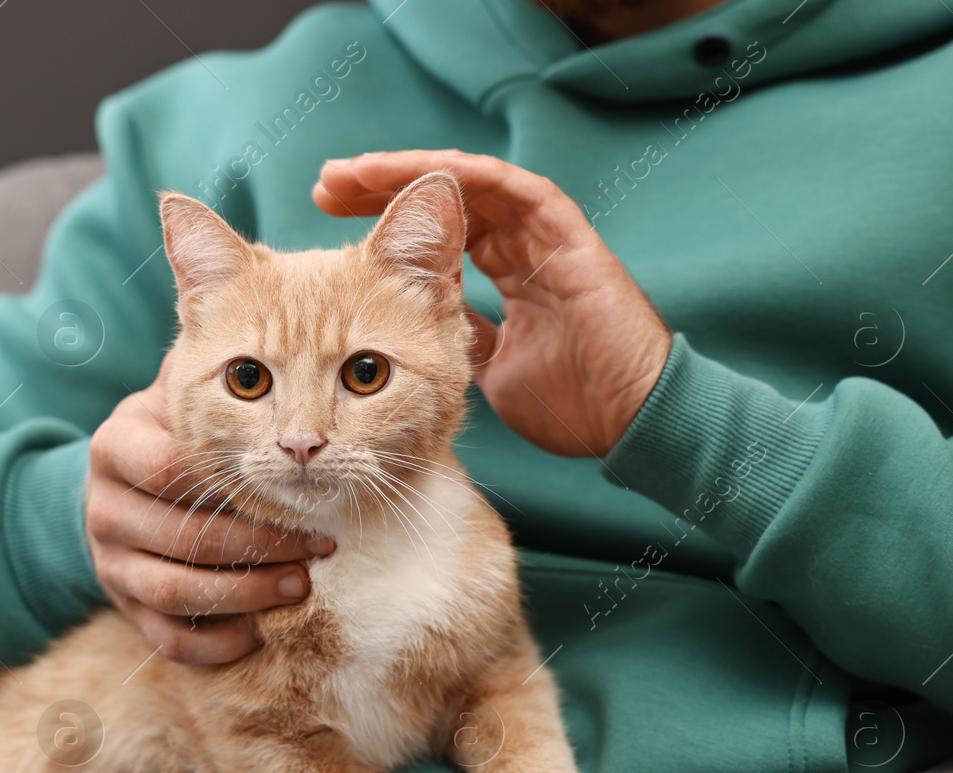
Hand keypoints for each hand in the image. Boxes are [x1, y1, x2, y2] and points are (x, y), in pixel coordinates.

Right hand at [85, 376, 333, 663]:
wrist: (125, 487)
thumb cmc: (177, 431)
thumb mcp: (185, 393)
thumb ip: (216, 369)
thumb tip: (263, 325)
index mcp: (116, 446)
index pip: (168, 469)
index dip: (234, 484)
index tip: (297, 488)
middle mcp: (103, 507)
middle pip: (181, 537)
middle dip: (258, 546)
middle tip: (319, 546)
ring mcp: (110, 563)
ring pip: (174, 591)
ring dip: (245, 595)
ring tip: (300, 587)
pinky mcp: (124, 607)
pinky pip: (167, 638)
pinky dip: (216, 643)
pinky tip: (261, 632)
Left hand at [315, 150, 671, 456]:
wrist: (629, 419)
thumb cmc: (570, 406)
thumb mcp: (484, 372)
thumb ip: (453, 341)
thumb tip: (406, 339)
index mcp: (502, 277)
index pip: (430, 239)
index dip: (377, 234)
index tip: (323, 241)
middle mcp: (517, 248)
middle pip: (438, 202)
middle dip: (378, 192)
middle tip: (324, 186)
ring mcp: (541, 236)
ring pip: (464, 183)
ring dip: (406, 174)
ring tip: (351, 174)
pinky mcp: (565, 232)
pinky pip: (511, 187)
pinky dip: (463, 177)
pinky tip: (419, 173)